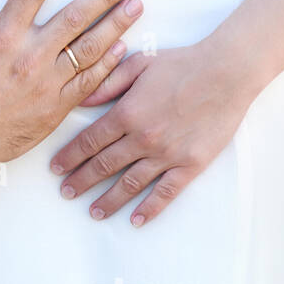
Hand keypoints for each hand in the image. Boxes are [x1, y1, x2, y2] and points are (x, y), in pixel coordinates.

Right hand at [0, 0, 141, 187]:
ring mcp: (47, 84)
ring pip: (91, 49)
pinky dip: (109, 64)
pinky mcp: (55, 108)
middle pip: (76, 17)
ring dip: (116, 24)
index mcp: (0, 36)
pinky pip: (90, 82)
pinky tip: (122, 48)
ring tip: (135, 6)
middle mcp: (29, 57)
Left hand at [47, 41, 256, 226]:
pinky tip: (136, 220)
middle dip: (81, 181)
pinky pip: (166, 192)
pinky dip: (150, 208)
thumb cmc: (183, 63)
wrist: (227, 72)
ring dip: (109, 199)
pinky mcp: (191, 164)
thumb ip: (106, 83)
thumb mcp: (138, 63)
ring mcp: (167, 154)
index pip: (89, 142)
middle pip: (103, 166)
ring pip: (130, 183)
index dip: (69, 157)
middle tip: (66, 193)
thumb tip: (79, 99)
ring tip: (93, 211)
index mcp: (126, 113)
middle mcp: (142, 138)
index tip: (55, 169)